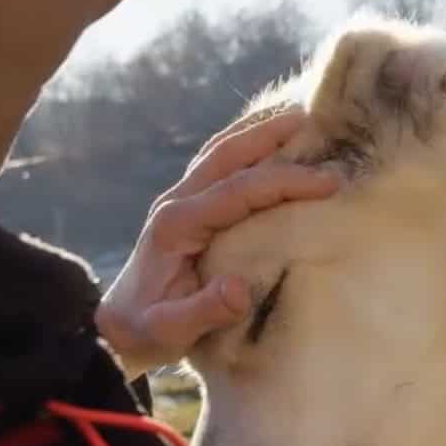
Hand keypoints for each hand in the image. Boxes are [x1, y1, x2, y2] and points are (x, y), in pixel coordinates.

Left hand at [97, 109, 339, 378]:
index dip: (284, 181)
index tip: (328, 181)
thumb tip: (238, 290)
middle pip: (227, 154)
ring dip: (257, 130)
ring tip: (297, 115)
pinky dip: (243, 143)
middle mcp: (177, 201)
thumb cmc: (147, 329)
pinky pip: (217, 163)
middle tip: (315, 119)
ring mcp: (179, 199)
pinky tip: (265, 137)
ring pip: (220, 151)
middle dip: (272, 135)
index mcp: (178, 224)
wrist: (117, 325)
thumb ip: (203, 311)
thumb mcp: (170, 330)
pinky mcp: (186, 205)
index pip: (238, 191)